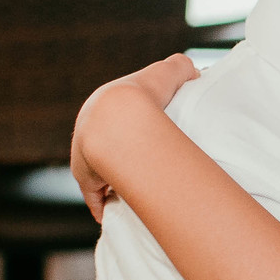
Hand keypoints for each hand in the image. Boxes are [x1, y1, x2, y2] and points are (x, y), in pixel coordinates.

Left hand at [71, 53, 199, 222]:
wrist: (120, 116)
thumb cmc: (145, 93)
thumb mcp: (168, 72)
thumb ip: (183, 67)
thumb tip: (194, 72)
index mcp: (103, 107)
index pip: (115, 122)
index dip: (131, 133)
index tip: (147, 143)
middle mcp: (89, 131)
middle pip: (105, 151)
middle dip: (120, 161)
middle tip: (143, 173)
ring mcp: (85, 156)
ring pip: (100, 174)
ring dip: (113, 184)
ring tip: (134, 194)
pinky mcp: (86, 178)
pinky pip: (94, 196)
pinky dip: (103, 204)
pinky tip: (114, 212)